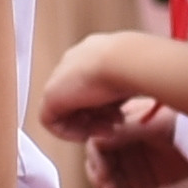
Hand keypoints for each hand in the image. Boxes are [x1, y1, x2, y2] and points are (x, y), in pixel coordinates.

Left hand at [32, 33, 149, 137]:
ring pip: (66, 111)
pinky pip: (51, 121)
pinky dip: (69, 132)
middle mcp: (73, 63)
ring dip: (87, 126)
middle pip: (79, 99)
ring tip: (107, 129)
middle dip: (97, 117)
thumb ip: (121, 91)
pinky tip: (88, 133)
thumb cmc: (138, 66)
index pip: (91, 86)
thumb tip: (123, 106)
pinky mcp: (50, 95)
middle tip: (113, 126)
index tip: (120, 116)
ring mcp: (59, 78)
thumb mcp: (133, 79)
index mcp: (92, 54)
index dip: (105, 107)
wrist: (125, 60)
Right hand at [73, 95, 187, 187]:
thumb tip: (95, 140)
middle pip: (97, 167)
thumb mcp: (153, 125)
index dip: (97, 161)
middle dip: (102, 181)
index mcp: (116, 127)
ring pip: (106, 185)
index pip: (95, 145)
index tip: (105, 174)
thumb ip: (126, 131)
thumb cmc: (180, 122)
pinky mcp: (138, 183)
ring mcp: (127, 166)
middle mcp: (117, 147)